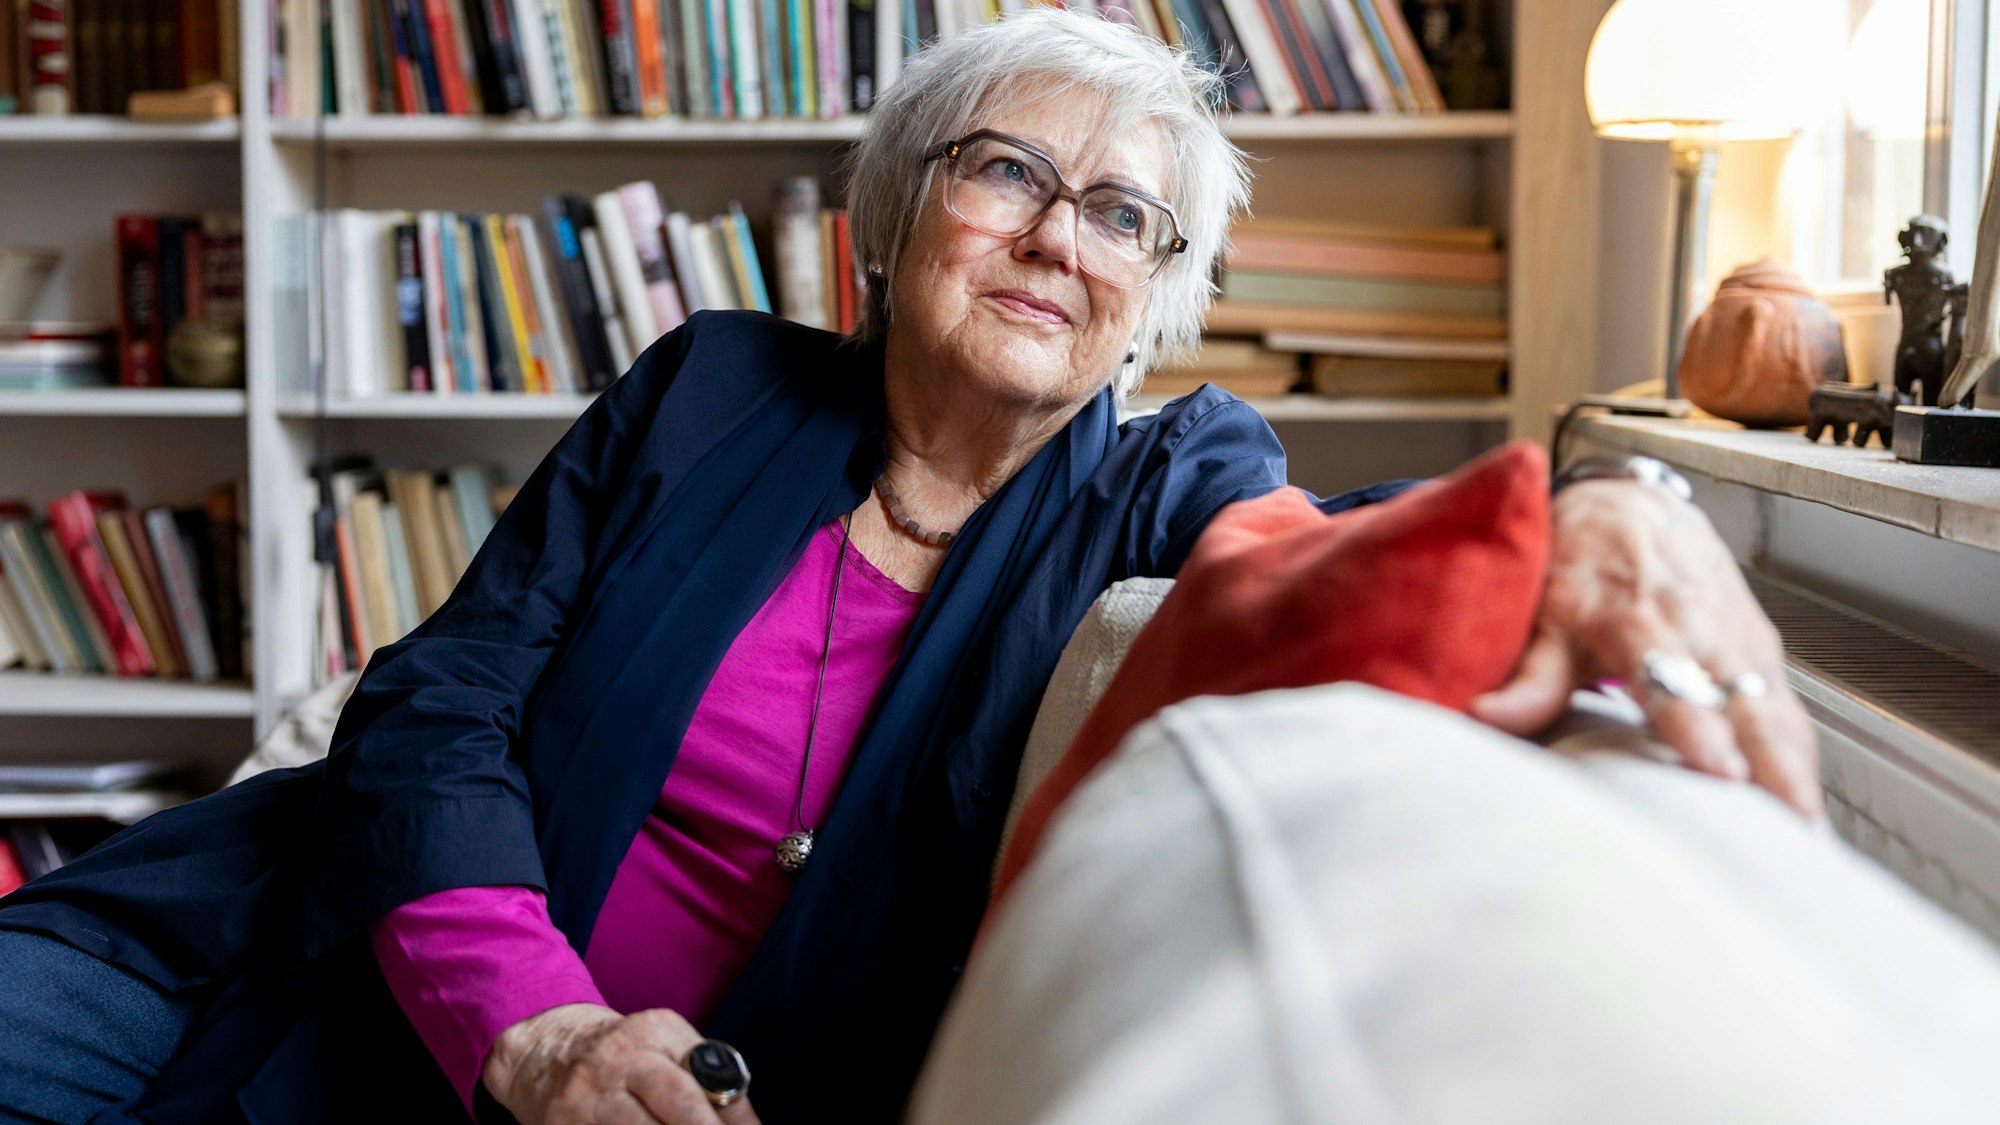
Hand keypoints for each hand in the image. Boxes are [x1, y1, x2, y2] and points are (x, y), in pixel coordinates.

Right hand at [483, 1002, 759, 1124]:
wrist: (545, 1052)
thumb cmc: (623, 1053)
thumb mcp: (664, 1043)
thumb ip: (706, 1075)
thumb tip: (745, 1123)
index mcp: (652, 1031)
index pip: (702, 1076)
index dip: (732, 1117)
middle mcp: (618, 1060)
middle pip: (676, 1103)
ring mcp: (586, 1097)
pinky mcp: (561, 1124)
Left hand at [1471, 479, 1822, 817]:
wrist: (1632, 505)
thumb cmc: (1583, 562)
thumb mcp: (1546, 611)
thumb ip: (1528, 674)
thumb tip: (1485, 717)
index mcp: (1642, 618)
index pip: (1675, 680)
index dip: (1700, 727)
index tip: (1720, 771)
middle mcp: (1703, 630)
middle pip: (1747, 705)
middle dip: (1773, 767)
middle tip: (1791, 827)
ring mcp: (1740, 640)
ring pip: (1778, 712)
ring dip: (1797, 773)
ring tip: (1808, 835)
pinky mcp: (1762, 650)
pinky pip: (1787, 710)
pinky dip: (1801, 758)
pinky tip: (1806, 806)